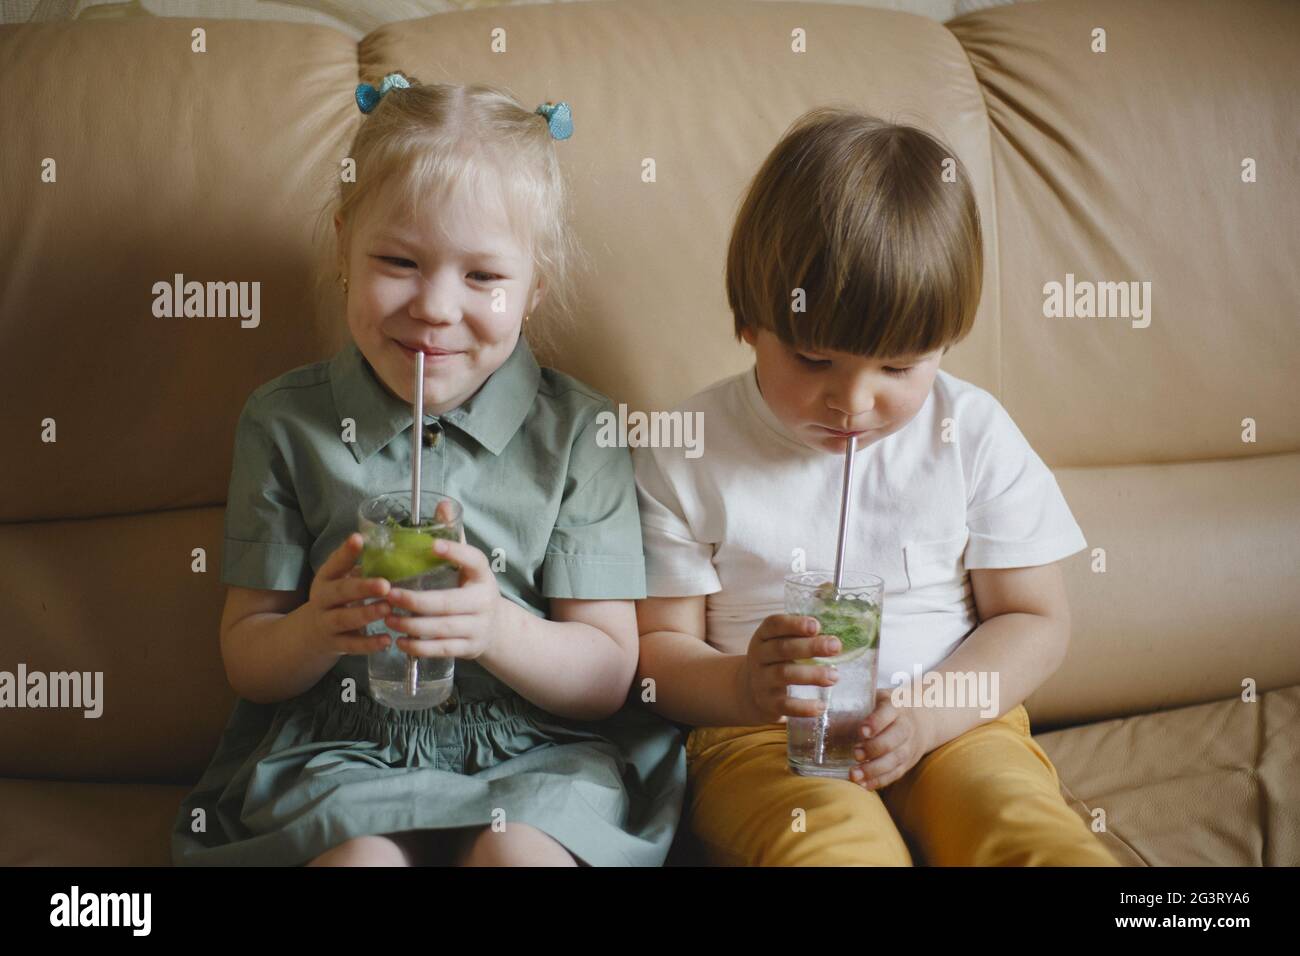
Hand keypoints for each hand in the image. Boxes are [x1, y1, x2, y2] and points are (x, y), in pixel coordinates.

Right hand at [304, 533, 393, 656]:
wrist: (308, 635)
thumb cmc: (335, 601)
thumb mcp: (340, 582)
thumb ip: (361, 569)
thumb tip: (394, 552)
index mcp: (326, 579)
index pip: (334, 563)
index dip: (345, 552)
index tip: (358, 539)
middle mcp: (322, 600)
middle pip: (340, 592)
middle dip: (362, 587)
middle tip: (385, 585)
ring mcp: (326, 623)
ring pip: (344, 619)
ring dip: (366, 614)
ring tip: (387, 609)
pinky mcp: (335, 644)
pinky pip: (352, 645)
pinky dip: (369, 644)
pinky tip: (387, 640)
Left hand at [382, 517, 504, 661]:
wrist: (497, 629)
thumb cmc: (471, 589)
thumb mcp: (468, 564)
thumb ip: (453, 536)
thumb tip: (442, 504)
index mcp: (482, 575)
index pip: (473, 560)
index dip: (456, 553)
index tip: (434, 546)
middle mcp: (483, 601)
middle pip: (448, 603)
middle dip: (416, 601)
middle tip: (389, 595)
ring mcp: (478, 627)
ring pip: (442, 628)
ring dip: (412, 624)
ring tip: (388, 618)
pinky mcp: (469, 648)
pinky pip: (441, 649)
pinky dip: (419, 647)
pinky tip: (399, 641)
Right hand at [736, 614, 844, 723]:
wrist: (750, 692)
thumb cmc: (775, 661)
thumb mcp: (779, 644)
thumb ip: (800, 637)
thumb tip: (835, 637)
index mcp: (763, 637)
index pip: (774, 624)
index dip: (794, 624)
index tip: (816, 625)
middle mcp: (759, 657)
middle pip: (782, 648)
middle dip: (810, 647)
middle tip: (835, 646)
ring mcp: (762, 680)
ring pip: (784, 674)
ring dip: (812, 674)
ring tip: (835, 676)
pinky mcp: (768, 703)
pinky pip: (786, 705)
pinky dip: (804, 706)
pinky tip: (822, 705)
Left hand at [848, 691, 935, 790]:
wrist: (924, 719)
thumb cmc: (889, 707)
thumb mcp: (879, 697)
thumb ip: (859, 703)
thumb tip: (825, 709)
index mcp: (896, 706)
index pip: (888, 713)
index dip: (876, 723)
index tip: (861, 731)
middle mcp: (906, 726)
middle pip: (894, 739)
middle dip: (874, 749)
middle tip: (855, 754)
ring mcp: (909, 746)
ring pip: (895, 759)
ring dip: (874, 770)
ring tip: (854, 775)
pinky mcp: (908, 762)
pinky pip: (896, 773)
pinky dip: (880, 781)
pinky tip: (864, 785)